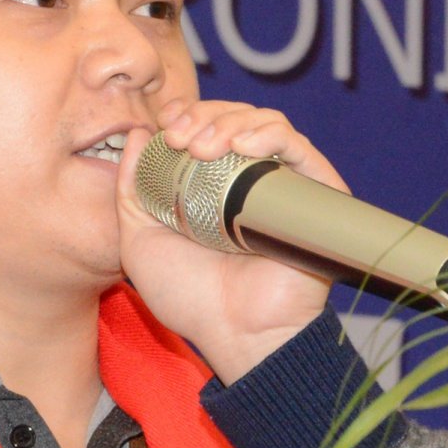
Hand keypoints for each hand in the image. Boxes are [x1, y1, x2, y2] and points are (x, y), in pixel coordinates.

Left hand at [116, 98, 343, 383]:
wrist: (234, 333)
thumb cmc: (190, 298)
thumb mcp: (139, 237)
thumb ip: (132, 187)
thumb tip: (136, 133)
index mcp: (212, 186)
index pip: (206, 126)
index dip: (187, 114)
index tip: (166, 125)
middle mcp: (250, 181)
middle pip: (235, 117)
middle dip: (203, 116)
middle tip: (181, 138)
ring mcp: (283, 186)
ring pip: (265, 123)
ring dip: (230, 122)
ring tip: (204, 147)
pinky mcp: (315, 195)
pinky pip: (299, 146)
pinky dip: (270, 134)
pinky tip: (242, 146)